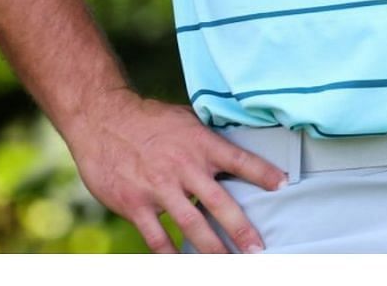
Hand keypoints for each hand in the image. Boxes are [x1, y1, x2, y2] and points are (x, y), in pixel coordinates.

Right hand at [58, 89, 287, 252]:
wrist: (102, 119)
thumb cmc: (148, 119)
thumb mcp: (184, 120)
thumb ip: (206, 141)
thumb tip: (234, 151)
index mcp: (199, 144)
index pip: (238, 159)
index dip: (263, 172)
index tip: (283, 184)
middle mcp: (183, 167)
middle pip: (219, 202)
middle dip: (241, 228)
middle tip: (258, 248)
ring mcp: (159, 188)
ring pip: (191, 225)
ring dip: (212, 248)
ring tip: (228, 264)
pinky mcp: (135, 204)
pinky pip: (157, 237)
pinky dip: (170, 255)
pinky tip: (182, 266)